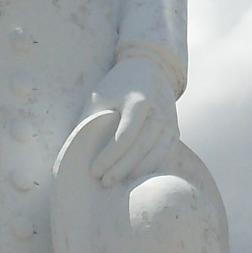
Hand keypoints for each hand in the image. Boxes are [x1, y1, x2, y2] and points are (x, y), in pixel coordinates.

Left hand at [88, 57, 179, 187]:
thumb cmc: (117, 86)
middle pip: (140, 149)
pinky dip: (151, 169)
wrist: (149, 68)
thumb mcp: (100, 97)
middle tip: (104, 183)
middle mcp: (158, 113)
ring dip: (136, 173)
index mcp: (138, 102)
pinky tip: (135, 178)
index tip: (94, 171)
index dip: (109, 157)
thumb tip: (77, 151)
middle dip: (121, 169)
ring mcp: (169, 123)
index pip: (124, 137)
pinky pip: (164, 155)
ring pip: (156, 155)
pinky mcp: (174, 131)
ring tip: (118, 184)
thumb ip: (91, 122)